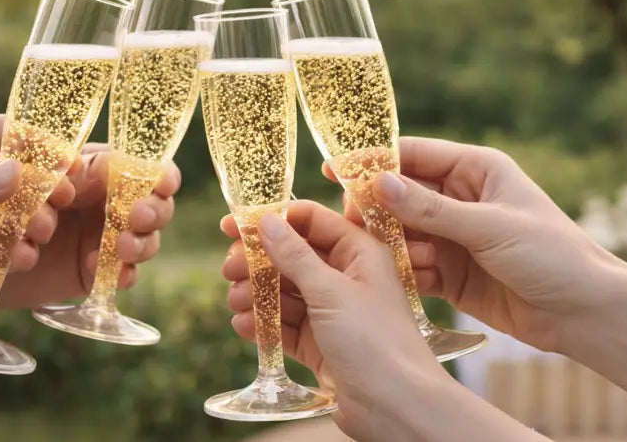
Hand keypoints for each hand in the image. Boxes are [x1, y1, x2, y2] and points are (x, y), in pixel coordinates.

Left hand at [0, 114, 72, 354]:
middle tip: (57, 206)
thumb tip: (18, 173)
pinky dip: (9, 257)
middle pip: (10, 178)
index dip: (34, 147)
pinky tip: (19, 261)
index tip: (66, 163)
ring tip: (35, 237)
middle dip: (37, 191)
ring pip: (7, 217)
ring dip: (28, 226)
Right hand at [223, 201, 542, 441]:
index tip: (233, 224)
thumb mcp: (331, 290)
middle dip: (259, 262)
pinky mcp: (323, 345)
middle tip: (229, 268)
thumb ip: (295, 256)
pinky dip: (265, 324)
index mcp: (361, 253)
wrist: (397, 406)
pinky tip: (243, 325)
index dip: (273, 220)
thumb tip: (268, 222)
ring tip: (236, 300)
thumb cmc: (376, 341)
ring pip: (286, 293)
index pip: (312, 222)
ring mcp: (334, 314)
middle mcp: (348, 279)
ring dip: (258, 294)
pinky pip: (287, 327)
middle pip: (293, 258)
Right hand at [339, 137, 626, 352]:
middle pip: (402, 196)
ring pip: (403, 234)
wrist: (583, 312)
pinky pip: (414, 267)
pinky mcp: (451, 274)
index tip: (335, 168)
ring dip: (388, 244)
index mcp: (477, 170)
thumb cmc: (551, 255)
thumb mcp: (489, 226)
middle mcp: (462, 199)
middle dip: (375, 209)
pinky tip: (391, 280)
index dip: (374, 161)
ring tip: (374, 256)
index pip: (414, 156)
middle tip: (349, 222)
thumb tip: (380, 183)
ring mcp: (455, 238)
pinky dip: (402, 273)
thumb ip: (432, 209)